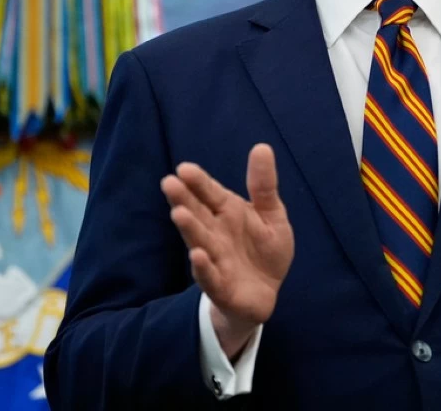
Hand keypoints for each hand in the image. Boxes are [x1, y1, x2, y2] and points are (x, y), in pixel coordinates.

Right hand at [160, 144, 294, 358]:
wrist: (266, 292)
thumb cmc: (264, 250)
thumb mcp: (272, 214)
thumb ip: (264, 185)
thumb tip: (262, 147)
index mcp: (227, 212)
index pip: (210, 193)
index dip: (198, 181)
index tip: (184, 168)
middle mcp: (216, 233)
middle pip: (198, 214)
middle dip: (184, 200)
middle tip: (169, 183)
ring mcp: (216, 260)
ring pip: (199, 241)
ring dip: (189, 229)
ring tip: (179, 214)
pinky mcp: (221, 286)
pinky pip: (210, 276)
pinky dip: (203, 267)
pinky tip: (197, 255)